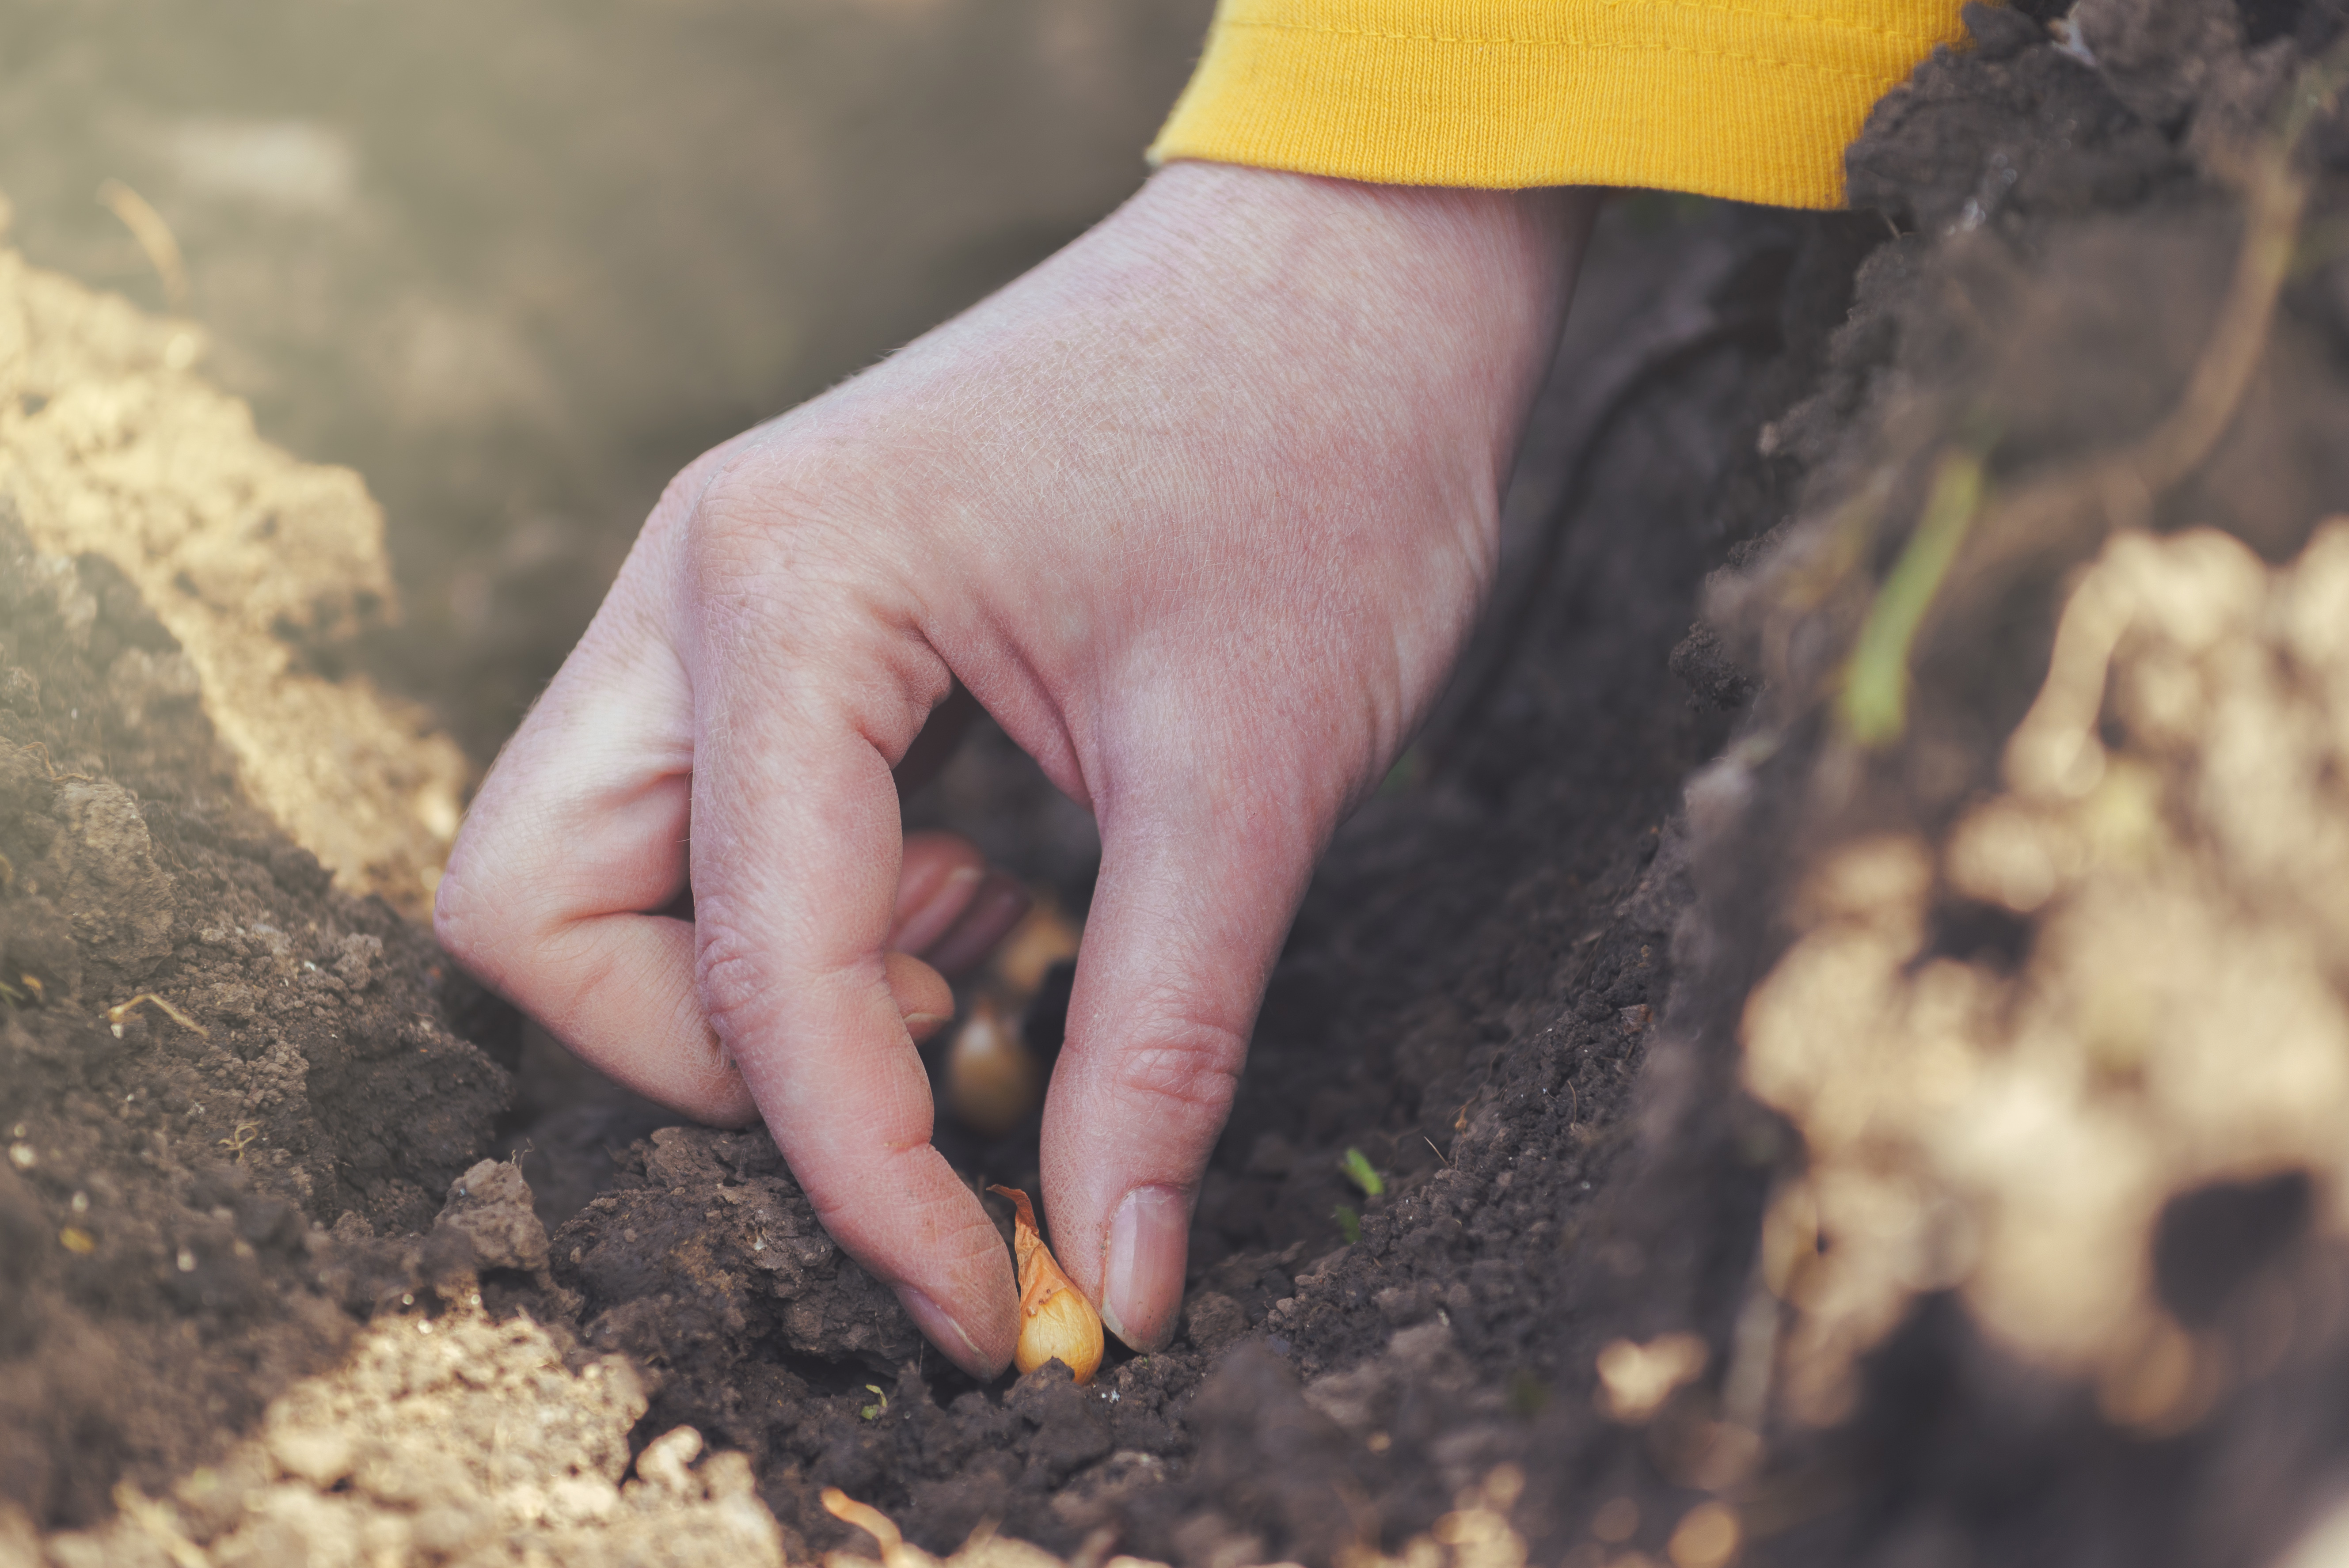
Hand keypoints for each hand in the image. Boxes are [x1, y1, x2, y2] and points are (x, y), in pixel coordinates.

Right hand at [435, 162, 1593, 1373]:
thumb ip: (1157, 1040)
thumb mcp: (1249, 778)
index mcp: (787, 592)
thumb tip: (1116, 1276)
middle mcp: (704, 581)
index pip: (754, 973)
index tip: (992, 1302)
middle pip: (541, 908)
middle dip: (711, 1063)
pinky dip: (820, 911)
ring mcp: (730, 589)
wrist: (1358, 266)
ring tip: (981, 957)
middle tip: (928, 1078)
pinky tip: (981, 890)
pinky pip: (712, 819)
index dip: (860, 1178)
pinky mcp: (793, 616)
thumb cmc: (1324, 461)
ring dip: (763, 984)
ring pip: (598, 867)